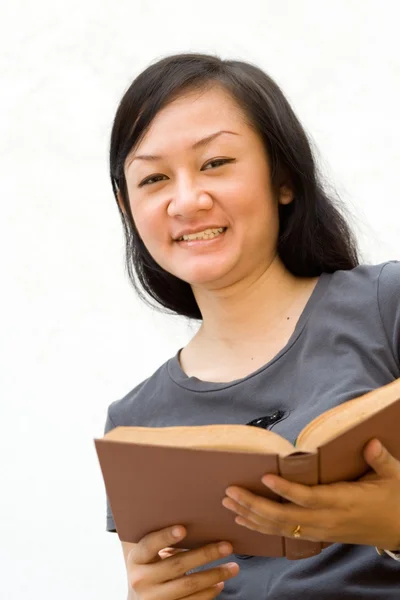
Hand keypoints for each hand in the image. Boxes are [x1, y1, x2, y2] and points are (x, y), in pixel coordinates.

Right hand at [126, 525, 238, 598]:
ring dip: (214, 575)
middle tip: (227, 546)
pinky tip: (220, 583)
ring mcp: (154, 598)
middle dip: (205, 554)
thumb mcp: (145, 552)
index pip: (150, 545)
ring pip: (188, 585)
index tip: (183, 528)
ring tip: (233, 567)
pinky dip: (208, 592)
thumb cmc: (146, 566)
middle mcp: (141, 579)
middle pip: (177, 565)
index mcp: (136, 558)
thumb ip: (157, 537)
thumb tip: (188, 514)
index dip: (165, 536)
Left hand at [222, 439, 399, 549]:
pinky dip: (263, 528)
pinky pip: (287, 534)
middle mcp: (328, 520)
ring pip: (282, 528)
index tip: (265, 476)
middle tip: (230, 492)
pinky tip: (244, 521)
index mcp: (344, 502)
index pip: (309, 498)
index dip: (286, 489)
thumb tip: (371, 443)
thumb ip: (380, 460)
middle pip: (286, 517)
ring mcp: (322, 531)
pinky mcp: (319, 535)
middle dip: (255, 505)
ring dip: (253, 516)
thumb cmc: (394, 500)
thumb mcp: (394, 477)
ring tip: (229, 503)